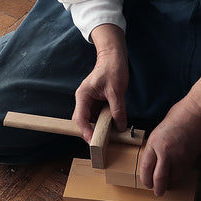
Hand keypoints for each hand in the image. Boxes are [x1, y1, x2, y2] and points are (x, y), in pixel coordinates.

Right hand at [73, 24, 128, 141]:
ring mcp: (90, 101)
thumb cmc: (112, 69)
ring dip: (98, 128)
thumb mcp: (116, 91)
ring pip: (91, 119)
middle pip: (83, 121)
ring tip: (107, 137)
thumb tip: (120, 126)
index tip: (93, 140)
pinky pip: (98, 115)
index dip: (86, 131)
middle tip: (100, 143)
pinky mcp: (97, 102)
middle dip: (90, 132)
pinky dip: (104, 122)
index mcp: (83, 96)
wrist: (114, 57)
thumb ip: (117, 110)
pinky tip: (111, 127)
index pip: (80, 118)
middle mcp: (84, 100)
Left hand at [139, 70, 200, 195]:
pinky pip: (182, 173)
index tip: (146, 183)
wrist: (196, 112)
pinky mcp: (190, 158)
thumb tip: (155, 159)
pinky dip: (178, 177)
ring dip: (169, 184)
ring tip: (167, 186)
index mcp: (154, 142)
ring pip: (172, 178)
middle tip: (156, 192)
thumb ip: (156, 145)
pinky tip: (176, 177)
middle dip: (156, 188)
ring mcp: (179, 156)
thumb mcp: (159, 131)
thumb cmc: (178, 116)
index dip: (145, 178)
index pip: (146, 167)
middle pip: (158, 177)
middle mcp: (165, 151)